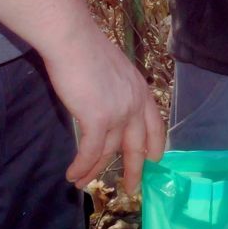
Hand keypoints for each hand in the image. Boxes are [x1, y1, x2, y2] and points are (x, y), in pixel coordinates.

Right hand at [41, 22, 166, 190]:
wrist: (72, 39)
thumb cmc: (86, 49)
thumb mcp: (112, 70)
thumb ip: (115, 89)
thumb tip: (106, 102)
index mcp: (141, 90)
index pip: (155, 124)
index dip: (154, 144)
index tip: (153, 159)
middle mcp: (135, 104)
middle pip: (138, 145)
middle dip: (135, 170)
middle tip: (131, 188)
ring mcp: (118, 113)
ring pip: (108, 152)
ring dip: (94, 170)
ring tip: (81, 183)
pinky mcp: (98, 119)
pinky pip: (91, 151)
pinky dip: (81, 166)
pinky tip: (73, 175)